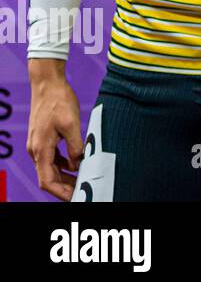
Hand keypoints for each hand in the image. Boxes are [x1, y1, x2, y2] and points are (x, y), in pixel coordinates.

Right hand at [26, 61, 82, 200]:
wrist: (47, 84)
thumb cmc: (59, 101)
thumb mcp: (72, 124)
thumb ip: (75, 146)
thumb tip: (79, 164)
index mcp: (41, 149)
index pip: (47, 181)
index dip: (61, 192)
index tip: (75, 197)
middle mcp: (36, 150)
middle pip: (48, 177)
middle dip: (64, 187)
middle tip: (83, 192)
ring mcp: (38, 145)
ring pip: (50, 168)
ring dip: (65, 176)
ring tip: (82, 181)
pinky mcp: (43, 139)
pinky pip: (52, 158)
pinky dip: (63, 164)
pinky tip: (77, 165)